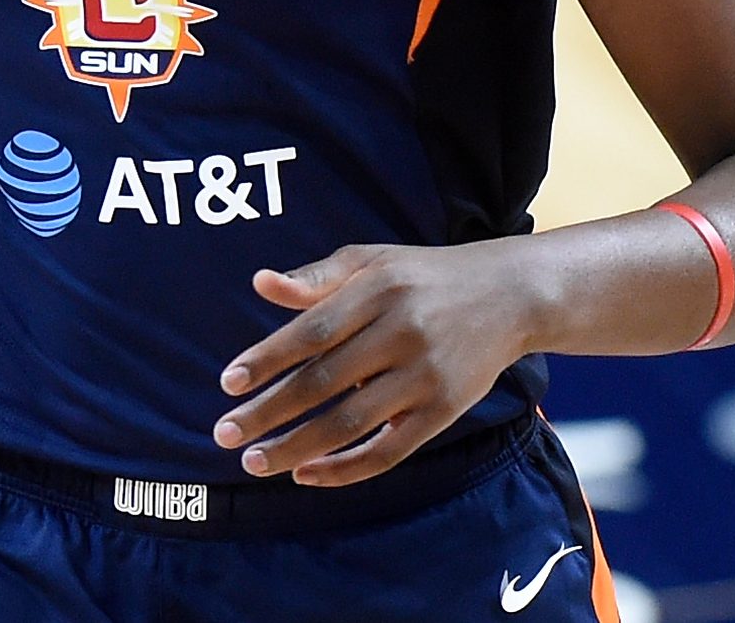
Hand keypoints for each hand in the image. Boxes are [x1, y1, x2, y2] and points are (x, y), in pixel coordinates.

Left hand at [212, 240, 539, 485]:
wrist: (510, 295)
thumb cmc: (422, 276)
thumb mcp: (372, 260)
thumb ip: (316, 277)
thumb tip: (259, 283)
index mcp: (377, 290)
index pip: (311, 331)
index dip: (267, 359)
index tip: (228, 383)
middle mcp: (402, 333)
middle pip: (324, 381)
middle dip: (269, 411)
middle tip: (224, 433)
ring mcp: (426, 376)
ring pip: (352, 422)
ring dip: (298, 447)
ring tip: (255, 461)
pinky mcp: (445, 411)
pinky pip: (390, 450)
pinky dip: (346, 468)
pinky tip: (307, 474)